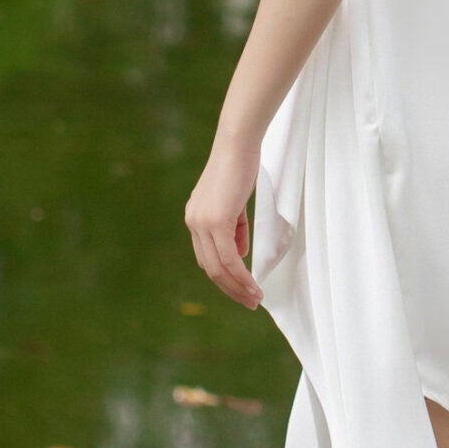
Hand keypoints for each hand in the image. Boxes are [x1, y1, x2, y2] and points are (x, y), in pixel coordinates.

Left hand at [185, 133, 264, 308]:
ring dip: (238, 287)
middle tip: (250, 302)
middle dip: (231, 289)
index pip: (207, 257)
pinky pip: (229, 258)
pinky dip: (242, 276)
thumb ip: (234, 229)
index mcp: (195, 218)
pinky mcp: (215, 222)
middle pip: (210, 268)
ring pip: (218, 267)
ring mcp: (202, 223)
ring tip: (254, 299)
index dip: (225, 276)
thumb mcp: (234, 203)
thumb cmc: (239, 167)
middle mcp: (193, 223)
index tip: (243, 288)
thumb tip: (239, 253)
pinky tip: (253, 285)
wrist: (237, 145)